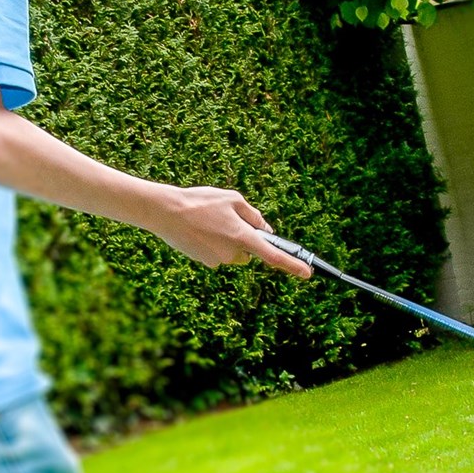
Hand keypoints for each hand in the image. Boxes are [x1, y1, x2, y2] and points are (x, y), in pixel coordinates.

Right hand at [152, 186, 312, 277]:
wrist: (166, 212)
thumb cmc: (201, 201)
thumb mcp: (232, 199)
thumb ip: (253, 215)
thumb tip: (266, 230)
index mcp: (243, 237)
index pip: (274, 256)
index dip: (293, 266)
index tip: (307, 273)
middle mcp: (233, 253)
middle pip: (250, 251)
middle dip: (245, 239)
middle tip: (227, 219)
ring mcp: (218, 260)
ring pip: (233, 252)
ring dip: (227, 240)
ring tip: (209, 221)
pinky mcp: (205, 262)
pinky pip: (218, 254)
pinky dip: (213, 243)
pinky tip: (200, 229)